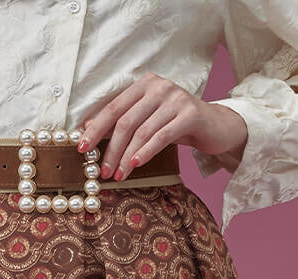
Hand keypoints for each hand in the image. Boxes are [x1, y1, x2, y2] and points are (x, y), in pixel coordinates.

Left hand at [77, 72, 248, 181]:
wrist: (216, 126)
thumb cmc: (177, 126)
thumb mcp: (149, 120)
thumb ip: (125, 121)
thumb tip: (89, 132)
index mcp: (144, 84)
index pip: (113, 108)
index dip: (95, 129)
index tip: (81, 149)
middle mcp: (159, 86)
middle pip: (125, 121)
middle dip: (110, 149)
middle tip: (101, 171)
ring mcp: (175, 98)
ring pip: (142, 131)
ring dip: (125, 157)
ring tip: (116, 175)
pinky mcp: (190, 114)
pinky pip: (161, 136)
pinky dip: (145, 152)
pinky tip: (134, 166)